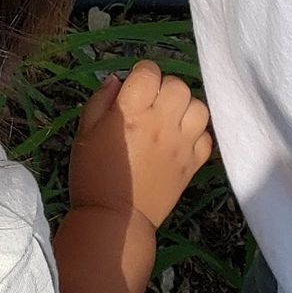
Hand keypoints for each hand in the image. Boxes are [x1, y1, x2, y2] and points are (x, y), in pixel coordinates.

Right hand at [68, 59, 211, 236]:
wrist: (114, 220)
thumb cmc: (93, 176)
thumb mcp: (84, 133)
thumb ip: (101, 101)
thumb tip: (117, 80)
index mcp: (132, 112)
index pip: (149, 72)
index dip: (141, 74)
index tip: (135, 87)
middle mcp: (162, 124)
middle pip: (178, 85)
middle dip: (165, 88)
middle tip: (152, 104)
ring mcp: (181, 145)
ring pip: (199, 108)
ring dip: (185, 108)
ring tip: (171, 120)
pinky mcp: (193, 164)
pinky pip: (206, 138)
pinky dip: (197, 135)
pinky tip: (181, 141)